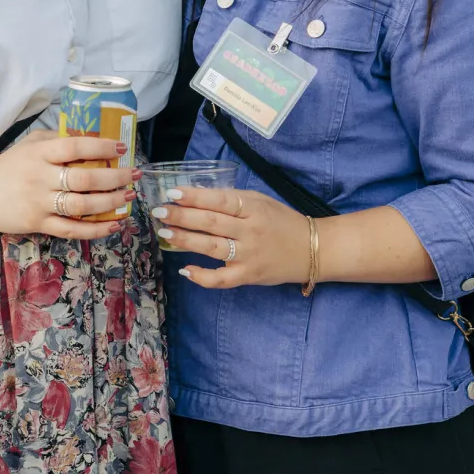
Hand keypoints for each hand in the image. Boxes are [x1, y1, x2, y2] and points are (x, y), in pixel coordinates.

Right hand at [0, 131, 138, 239]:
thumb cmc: (7, 166)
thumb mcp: (29, 143)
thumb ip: (57, 139)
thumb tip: (91, 137)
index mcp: (40, 153)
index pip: (75, 146)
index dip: (101, 147)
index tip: (122, 148)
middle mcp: (41, 177)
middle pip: (84, 178)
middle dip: (115, 177)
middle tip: (134, 174)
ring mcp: (39, 203)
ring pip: (81, 205)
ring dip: (110, 202)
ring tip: (128, 197)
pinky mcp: (38, 224)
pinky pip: (71, 230)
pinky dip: (95, 229)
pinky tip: (113, 224)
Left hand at [153, 187, 311, 288]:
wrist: (313, 249)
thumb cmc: (282, 221)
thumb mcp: (261, 201)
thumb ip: (233, 199)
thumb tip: (197, 195)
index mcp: (253, 208)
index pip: (220, 200)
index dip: (195, 197)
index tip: (173, 193)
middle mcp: (250, 231)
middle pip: (211, 223)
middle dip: (182, 217)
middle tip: (159, 212)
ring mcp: (249, 255)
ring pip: (212, 247)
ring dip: (186, 240)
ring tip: (165, 234)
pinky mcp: (249, 276)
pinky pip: (222, 279)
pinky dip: (202, 276)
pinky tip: (185, 269)